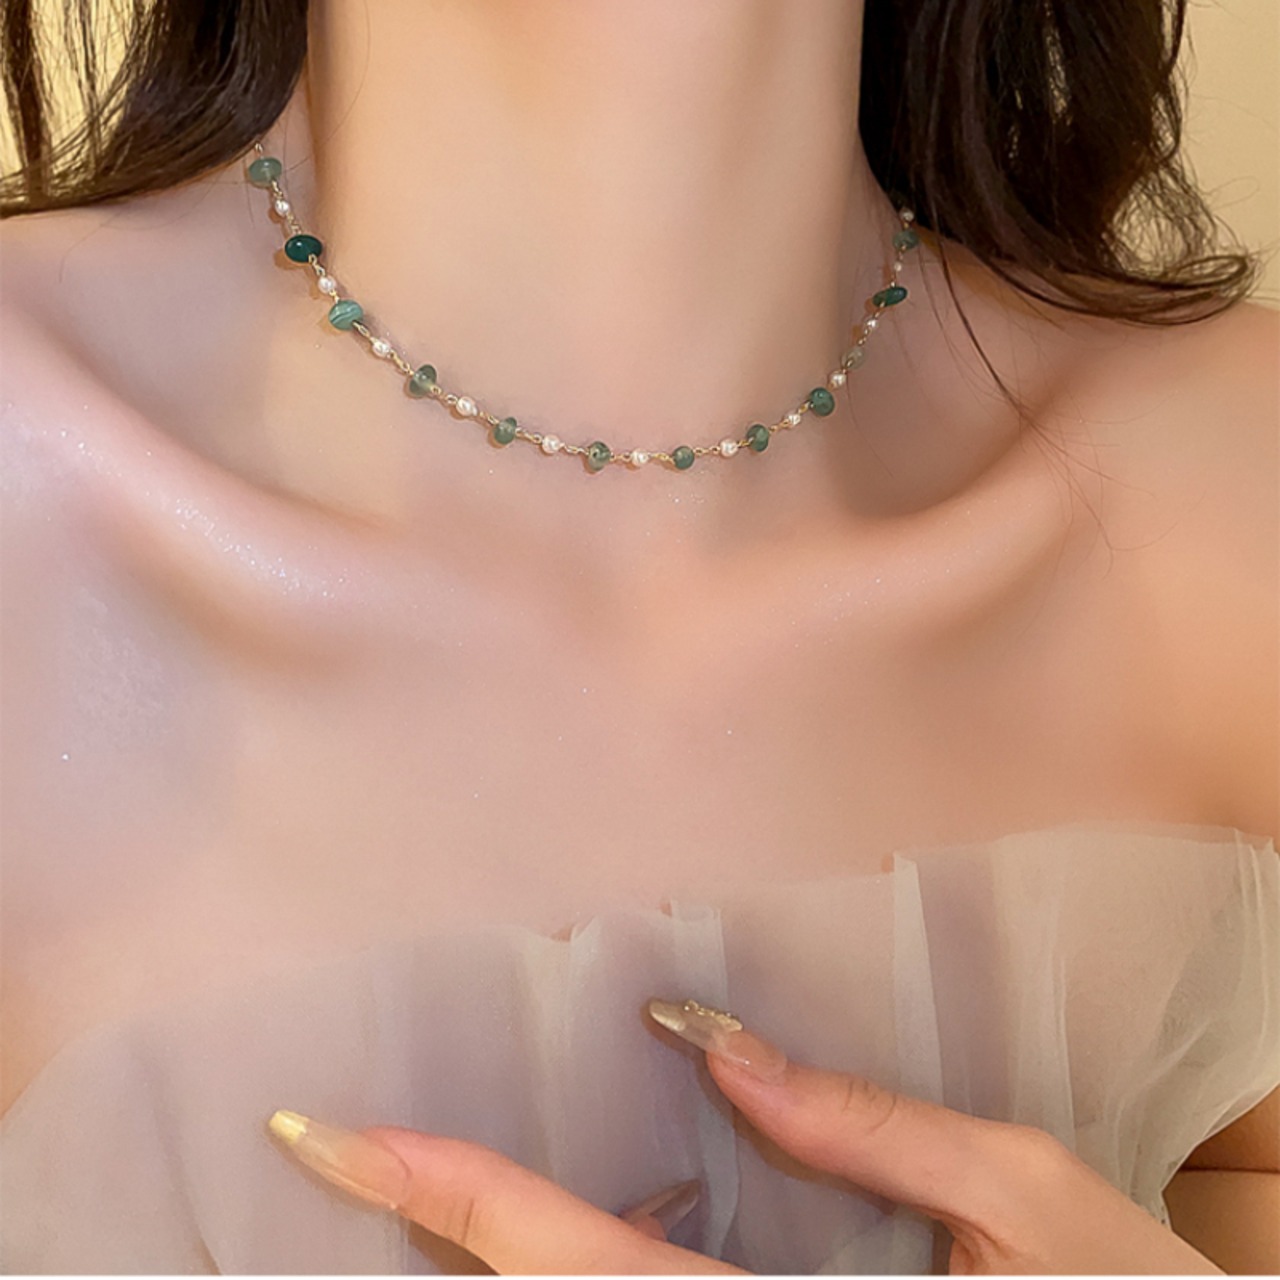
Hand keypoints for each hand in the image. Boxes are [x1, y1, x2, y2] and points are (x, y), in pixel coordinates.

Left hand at [268, 997, 1222, 1273]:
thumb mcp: (1030, 1201)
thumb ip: (867, 1123)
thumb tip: (721, 1040)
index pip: (572, 1255)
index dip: (443, 1187)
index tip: (328, 1130)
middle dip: (445, 1222)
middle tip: (350, 1135)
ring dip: (521, 1243)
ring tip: (470, 1164)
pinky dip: (610, 1261)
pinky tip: (641, 1209)